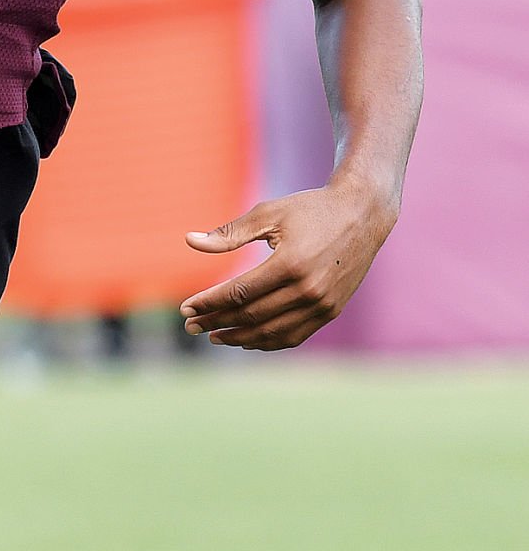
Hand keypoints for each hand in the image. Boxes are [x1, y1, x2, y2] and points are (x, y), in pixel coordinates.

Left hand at [179, 180, 397, 350]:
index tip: (186, 308)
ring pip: (271, 332)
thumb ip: (229, 233)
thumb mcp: (269, 213)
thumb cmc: (311, 209)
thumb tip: (190, 241)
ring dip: (239, 337)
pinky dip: (267, 341)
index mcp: (290, 264)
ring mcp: (322, 304)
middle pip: (251, 315)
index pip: (239, 293)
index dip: (209, 303)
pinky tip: (246, 338)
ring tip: (214, 336)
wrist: (362, 213)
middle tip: (191, 326)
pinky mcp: (331, 311)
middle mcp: (308, 290)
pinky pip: (293, 335)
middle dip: (216, 322)